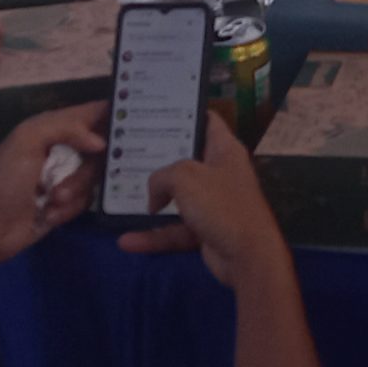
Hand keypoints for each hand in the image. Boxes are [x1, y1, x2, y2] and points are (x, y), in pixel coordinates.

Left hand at [0, 101, 109, 270]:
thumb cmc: (4, 181)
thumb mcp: (27, 141)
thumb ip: (66, 127)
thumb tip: (101, 143)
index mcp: (52, 128)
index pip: (92, 113)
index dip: (113, 114)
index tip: (134, 125)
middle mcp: (63, 149)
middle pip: (101, 150)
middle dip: (87, 169)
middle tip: (66, 182)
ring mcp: (66, 178)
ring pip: (96, 178)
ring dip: (74, 191)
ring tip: (51, 200)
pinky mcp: (67, 204)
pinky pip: (87, 201)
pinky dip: (68, 209)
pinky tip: (48, 215)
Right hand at [118, 114, 293, 288]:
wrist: (248, 257)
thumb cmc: (221, 205)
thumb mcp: (186, 178)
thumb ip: (162, 177)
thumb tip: (154, 197)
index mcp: (224, 150)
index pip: (207, 121)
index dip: (186, 112)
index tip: (159, 110)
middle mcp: (220, 173)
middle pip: (186, 159)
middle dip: (159, 159)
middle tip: (129, 151)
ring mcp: (213, 203)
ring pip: (177, 198)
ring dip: (152, 202)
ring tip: (119, 199)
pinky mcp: (205, 230)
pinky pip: (175, 229)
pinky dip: (154, 236)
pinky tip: (127, 241)